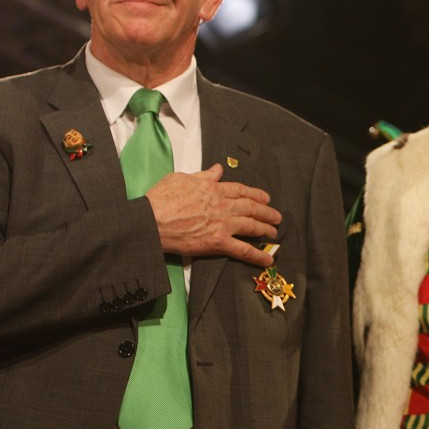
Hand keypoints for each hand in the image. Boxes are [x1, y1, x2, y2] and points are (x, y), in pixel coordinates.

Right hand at [144, 163, 280, 265]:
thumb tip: (217, 169)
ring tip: (274, 232)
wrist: (152, 221)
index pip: (240, 190)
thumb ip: (202, 175)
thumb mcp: (181, 178)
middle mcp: (222, 205)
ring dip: (265, 229)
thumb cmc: (161, 198)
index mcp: (213, 188)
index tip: (265, 197)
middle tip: (276, 216)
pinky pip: (242, 249)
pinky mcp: (218, 242)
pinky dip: (257, 255)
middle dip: (266, 211)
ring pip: (251, 226)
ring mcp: (222, 224)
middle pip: (251, 207)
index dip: (255, 194)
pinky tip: (268, 259)